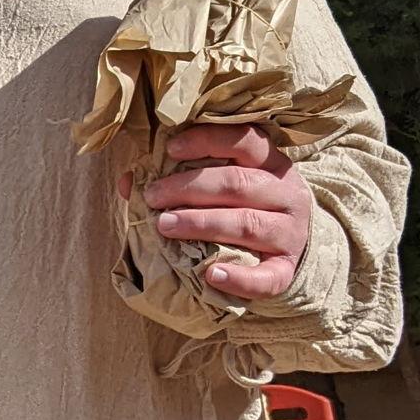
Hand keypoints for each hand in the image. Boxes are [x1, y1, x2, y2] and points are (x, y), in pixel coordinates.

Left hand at [139, 124, 312, 300]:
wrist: (286, 253)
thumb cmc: (243, 210)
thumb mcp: (221, 188)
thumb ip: (181, 180)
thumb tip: (130, 182)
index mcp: (271, 165)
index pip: (246, 142)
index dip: (208, 141)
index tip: (170, 149)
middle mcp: (287, 195)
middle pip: (238, 184)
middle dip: (190, 188)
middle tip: (153, 197)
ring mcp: (290, 234)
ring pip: (247, 224)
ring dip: (202, 224)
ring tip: (164, 226)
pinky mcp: (286, 271)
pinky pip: (267, 277)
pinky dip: (239, 278)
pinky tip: (211, 275)